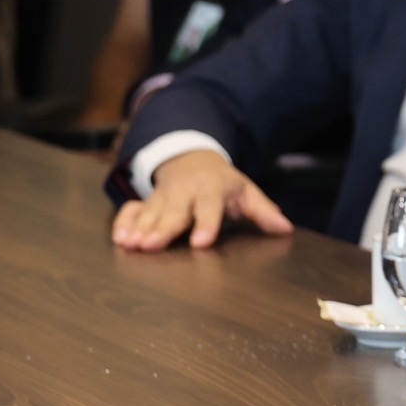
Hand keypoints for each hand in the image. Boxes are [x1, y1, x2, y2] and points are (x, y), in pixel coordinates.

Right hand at [110, 149, 292, 250]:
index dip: (206, 225)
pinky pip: (132, 210)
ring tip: (130, 245)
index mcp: (212, 189)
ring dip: (139, 229)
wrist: (191, 158)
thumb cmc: (223, 184)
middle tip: (151, 246)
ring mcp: (162, 197)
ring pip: (150, 213)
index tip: (201, 243)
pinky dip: (124, 222)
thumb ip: (263, 211)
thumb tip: (286, 228)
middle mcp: (184, 192)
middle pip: (173, 213)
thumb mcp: (246, 192)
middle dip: (162, 229)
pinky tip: (119, 239)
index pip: (210, 208)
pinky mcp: (146, 202)